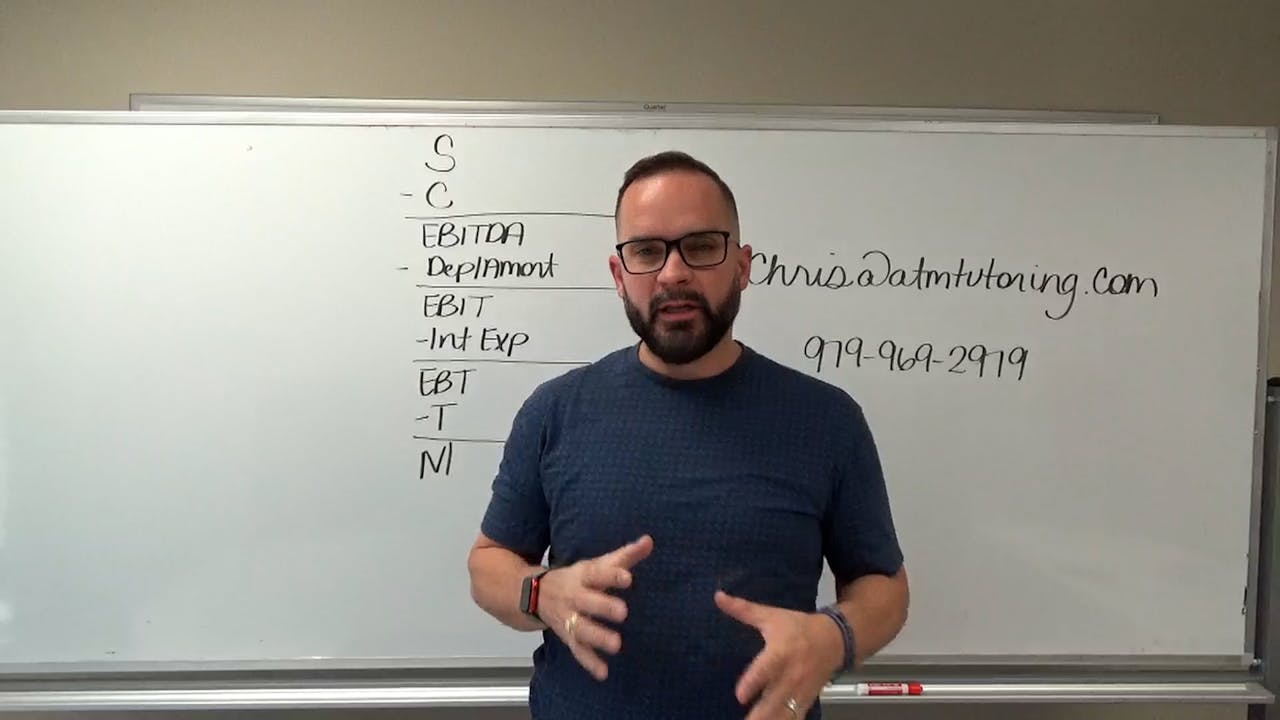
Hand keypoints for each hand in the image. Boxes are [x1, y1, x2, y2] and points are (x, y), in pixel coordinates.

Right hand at [538, 535, 653, 680]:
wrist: (534, 593)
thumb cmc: (578, 578)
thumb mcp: (597, 564)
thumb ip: (625, 555)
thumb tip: (649, 541)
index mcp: (583, 576)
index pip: (597, 573)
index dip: (612, 575)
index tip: (628, 578)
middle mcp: (573, 597)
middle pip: (587, 602)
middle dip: (603, 607)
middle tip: (623, 612)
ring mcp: (569, 618)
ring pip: (581, 629)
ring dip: (598, 637)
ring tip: (617, 645)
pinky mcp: (567, 636)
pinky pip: (577, 650)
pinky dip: (589, 662)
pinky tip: (603, 673)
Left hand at [715, 590, 842, 719]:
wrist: (834, 639)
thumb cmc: (798, 626)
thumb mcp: (771, 616)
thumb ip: (743, 610)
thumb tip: (718, 597)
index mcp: (781, 652)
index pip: (766, 670)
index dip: (753, 683)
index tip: (739, 696)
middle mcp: (791, 675)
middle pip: (775, 700)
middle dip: (760, 715)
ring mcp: (800, 691)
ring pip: (785, 714)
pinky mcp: (806, 701)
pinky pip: (794, 718)